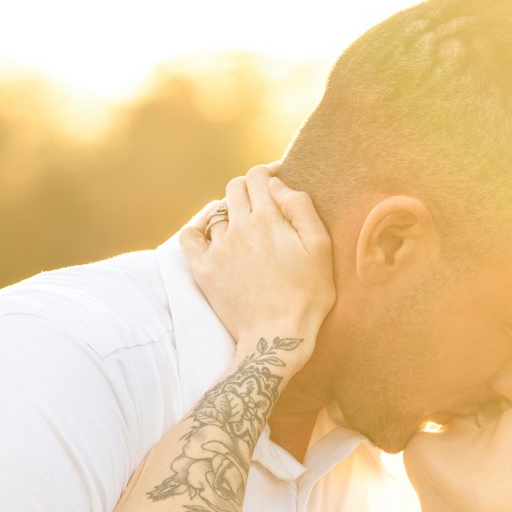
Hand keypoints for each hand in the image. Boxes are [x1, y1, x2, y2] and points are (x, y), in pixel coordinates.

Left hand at [182, 165, 335, 368]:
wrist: (277, 337)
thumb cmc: (307, 297)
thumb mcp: (321, 249)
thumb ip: (301, 209)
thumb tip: (278, 185)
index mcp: (268, 217)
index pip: (258, 176)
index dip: (268, 173)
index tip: (276, 181)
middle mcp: (239, 227)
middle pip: (234, 188)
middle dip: (249, 189)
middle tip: (261, 204)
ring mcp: (218, 248)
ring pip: (217, 213)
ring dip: (230, 214)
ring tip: (244, 230)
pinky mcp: (204, 270)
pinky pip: (190, 238)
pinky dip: (197, 230)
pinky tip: (209, 235)